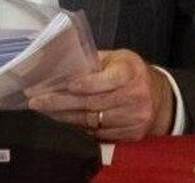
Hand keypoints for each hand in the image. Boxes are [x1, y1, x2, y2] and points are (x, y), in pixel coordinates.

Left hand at [26, 49, 174, 141]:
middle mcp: (135, 95)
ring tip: (44, 113)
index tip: (65, 85)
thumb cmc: (130, 73)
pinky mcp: (131, 134)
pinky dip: (80, 129)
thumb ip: (93, 60)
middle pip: (93, 102)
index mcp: (131, 71)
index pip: (107, 80)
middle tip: (36, 101)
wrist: (158, 98)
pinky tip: (64, 123)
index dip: (86, 83)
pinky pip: (99, 135)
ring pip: (93, 121)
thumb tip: (61, 60)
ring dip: (65, 118)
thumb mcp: (118, 58)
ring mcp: (134, 117)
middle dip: (61, 102)